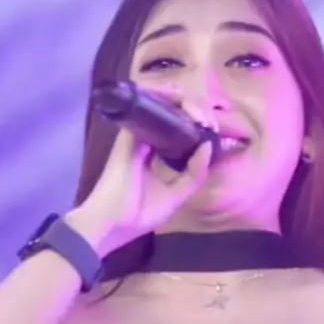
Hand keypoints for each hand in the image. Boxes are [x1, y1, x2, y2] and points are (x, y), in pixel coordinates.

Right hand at [68, 95, 215, 256]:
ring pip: (162, 107)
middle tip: (210, 123)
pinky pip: (147, 107)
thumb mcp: (176, 195)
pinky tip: (181, 98)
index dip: (195, 124)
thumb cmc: (139, 214)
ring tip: (201, 115)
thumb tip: (208, 145)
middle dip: (195, 111)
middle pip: (172, 115)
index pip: (178, 131)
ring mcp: (136, 135)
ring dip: (184, 103)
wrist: (111, 225)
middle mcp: (146, 140)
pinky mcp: (129, 134)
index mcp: (157, 155)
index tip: (211, 130)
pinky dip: (164, 99)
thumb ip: (195, 173)